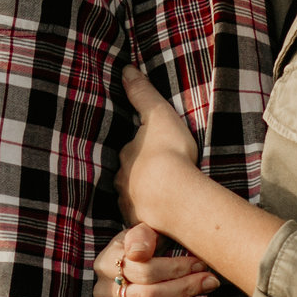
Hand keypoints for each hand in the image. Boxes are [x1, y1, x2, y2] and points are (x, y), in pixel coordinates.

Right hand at [93, 222, 220, 296]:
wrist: (142, 261)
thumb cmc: (149, 245)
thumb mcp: (145, 231)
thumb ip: (141, 235)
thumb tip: (138, 253)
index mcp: (107, 263)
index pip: (141, 270)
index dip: (174, 268)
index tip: (201, 264)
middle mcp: (105, 292)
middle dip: (182, 290)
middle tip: (210, 282)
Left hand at [114, 65, 201, 231]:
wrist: (174, 195)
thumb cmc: (168, 152)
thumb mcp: (157, 115)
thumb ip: (142, 93)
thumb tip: (125, 69)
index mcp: (125, 158)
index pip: (129, 153)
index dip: (137, 152)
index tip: (147, 153)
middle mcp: (122, 183)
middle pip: (128, 179)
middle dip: (137, 178)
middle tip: (153, 178)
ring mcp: (130, 206)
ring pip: (135, 201)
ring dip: (144, 200)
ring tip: (158, 201)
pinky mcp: (142, 227)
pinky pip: (145, 222)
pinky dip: (151, 221)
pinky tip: (161, 222)